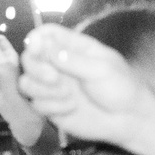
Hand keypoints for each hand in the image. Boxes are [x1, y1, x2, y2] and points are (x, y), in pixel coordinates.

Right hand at [20, 24, 148, 144]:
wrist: (128, 120)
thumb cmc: (121, 87)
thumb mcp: (100, 69)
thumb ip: (71, 58)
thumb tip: (42, 44)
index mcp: (73, 48)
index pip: (46, 35)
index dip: (36, 38)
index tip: (36, 48)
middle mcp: (58, 65)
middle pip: (29, 59)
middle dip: (36, 68)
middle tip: (54, 78)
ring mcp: (53, 87)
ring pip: (26, 83)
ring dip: (43, 89)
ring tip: (67, 95)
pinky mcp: (51, 107)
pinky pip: (36, 104)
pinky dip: (52, 106)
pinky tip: (71, 108)